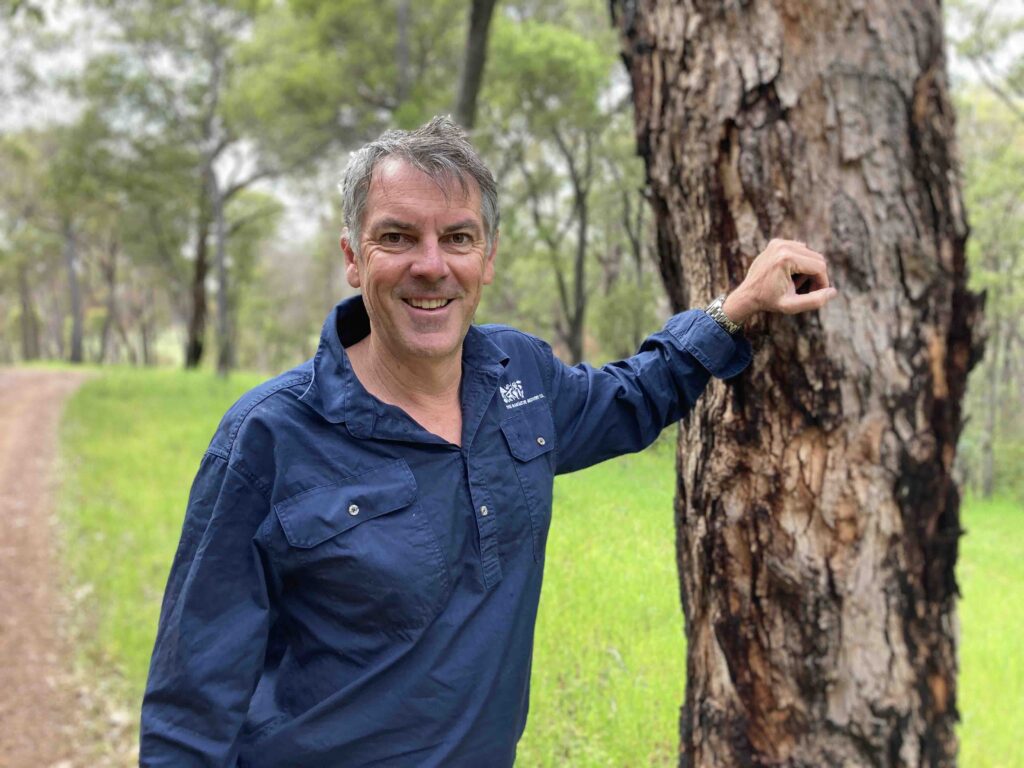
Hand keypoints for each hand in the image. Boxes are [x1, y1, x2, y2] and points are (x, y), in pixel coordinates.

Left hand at [722, 239, 836, 324]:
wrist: (747, 295)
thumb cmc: (768, 302)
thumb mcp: (791, 306)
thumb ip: (814, 301)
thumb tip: (833, 291)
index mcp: (786, 258)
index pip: (819, 267)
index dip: (822, 282)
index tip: (817, 294)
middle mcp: (782, 245)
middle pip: (817, 258)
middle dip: (816, 276)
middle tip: (806, 291)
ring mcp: (778, 242)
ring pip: (810, 253)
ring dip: (808, 269)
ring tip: (794, 284)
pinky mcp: (776, 242)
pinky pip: (800, 250)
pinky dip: (800, 262)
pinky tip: (788, 275)